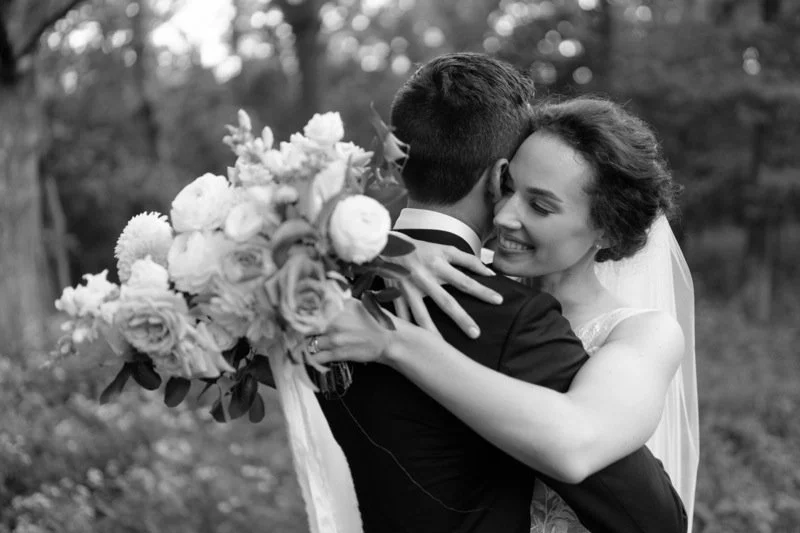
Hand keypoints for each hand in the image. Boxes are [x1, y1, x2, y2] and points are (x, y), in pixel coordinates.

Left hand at [310, 298, 394, 364]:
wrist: (388, 339)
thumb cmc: (374, 320)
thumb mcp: (355, 303)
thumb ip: (337, 299)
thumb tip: (321, 294)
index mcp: (336, 307)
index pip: (308, 310)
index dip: (302, 315)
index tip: (301, 319)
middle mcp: (332, 321)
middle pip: (306, 327)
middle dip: (306, 330)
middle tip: (308, 333)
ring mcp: (334, 339)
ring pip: (309, 343)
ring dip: (310, 344)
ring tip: (315, 344)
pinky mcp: (337, 354)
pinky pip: (316, 357)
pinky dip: (315, 357)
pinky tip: (319, 355)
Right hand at [382, 232, 502, 338]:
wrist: (386, 246)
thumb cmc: (420, 249)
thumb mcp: (444, 248)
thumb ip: (468, 260)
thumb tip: (490, 273)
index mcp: (438, 264)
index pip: (465, 280)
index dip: (482, 290)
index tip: (498, 300)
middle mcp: (424, 277)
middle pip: (445, 301)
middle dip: (461, 318)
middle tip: (475, 334)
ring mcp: (408, 288)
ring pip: (421, 314)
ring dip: (432, 331)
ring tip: (443, 348)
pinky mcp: (394, 295)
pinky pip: (400, 316)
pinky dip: (405, 330)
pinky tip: (412, 345)